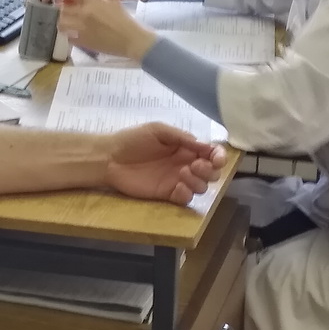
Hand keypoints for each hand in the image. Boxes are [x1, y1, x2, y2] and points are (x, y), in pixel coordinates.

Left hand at [52, 0, 157, 60]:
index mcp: (93, 0)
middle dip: (64, 7)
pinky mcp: (81, 42)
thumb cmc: (123, 18)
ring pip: (60, 22)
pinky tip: (75, 32)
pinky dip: (68, 33)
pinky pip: (66, 35)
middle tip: (70, 9)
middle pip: (62, 6)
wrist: (131, 40)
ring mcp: (81, 29)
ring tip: (71, 21)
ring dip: (64, 20)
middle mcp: (84, 13)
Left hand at [106, 124, 227, 204]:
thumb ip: (181, 137)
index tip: (216, 158)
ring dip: (198, 181)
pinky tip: (178, 188)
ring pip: (201, 187)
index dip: (218, 156)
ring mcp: (176, 181)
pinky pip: (185, 199)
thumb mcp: (158, 130)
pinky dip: (186, 194)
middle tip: (194, 166)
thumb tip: (203, 145)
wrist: (110, 158)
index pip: (210, 153)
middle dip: (209, 170)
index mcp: (185, 148)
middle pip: (211, 173)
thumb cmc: (133, 140)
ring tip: (182, 174)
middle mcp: (185, 164)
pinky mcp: (166, 194)